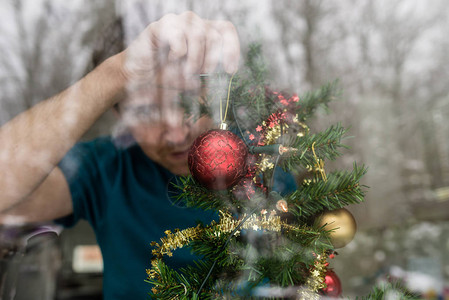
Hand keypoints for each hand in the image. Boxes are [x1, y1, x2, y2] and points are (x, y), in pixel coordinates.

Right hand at [122, 11, 239, 89]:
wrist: (136, 76)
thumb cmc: (166, 76)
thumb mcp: (193, 80)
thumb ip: (209, 78)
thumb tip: (226, 78)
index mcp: (203, 31)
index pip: (226, 30)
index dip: (232, 49)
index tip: (230, 71)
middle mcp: (192, 22)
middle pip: (215, 35)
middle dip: (211, 61)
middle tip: (201, 75)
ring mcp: (176, 21)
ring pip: (199, 36)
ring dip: (195, 60)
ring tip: (186, 73)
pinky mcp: (160, 26)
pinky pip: (180, 38)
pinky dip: (179, 54)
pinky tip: (171, 60)